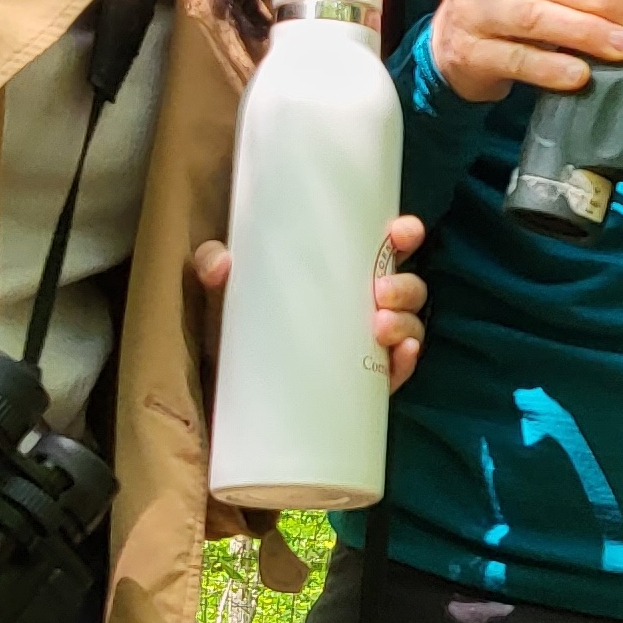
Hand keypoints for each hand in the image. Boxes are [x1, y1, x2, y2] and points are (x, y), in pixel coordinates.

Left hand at [191, 212, 428, 391]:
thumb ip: (214, 268)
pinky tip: (401, 355)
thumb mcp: (224, 293)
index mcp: (343, 274)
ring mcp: (367, 346)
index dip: (404, 235)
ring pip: (409, 326)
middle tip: (379, 291)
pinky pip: (397, 371)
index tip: (402, 232)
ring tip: (380, 327)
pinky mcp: (363, 383)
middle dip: (405, 286)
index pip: (386, 248)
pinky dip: (407, 361)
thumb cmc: (237, 327)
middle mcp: (363, 306)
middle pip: (407, 288)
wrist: (227, 391)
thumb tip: (222, 262)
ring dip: (406, 322)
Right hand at [427, 0, 622, 102]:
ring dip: (586, 32)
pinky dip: (552, 67)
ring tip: (622, 45)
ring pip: (536, 18)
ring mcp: (470, 12)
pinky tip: (579, 73)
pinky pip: (517, 59)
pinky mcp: (467, 53)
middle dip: (604, 0)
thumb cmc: (502, 2)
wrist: (447, 43)